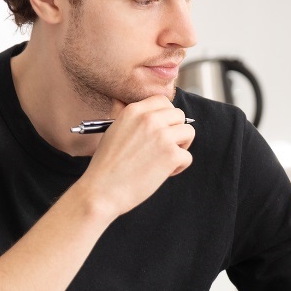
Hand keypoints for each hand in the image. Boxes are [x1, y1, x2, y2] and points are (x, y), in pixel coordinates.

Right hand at [76, 96, 194, 218]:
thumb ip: (123, 114)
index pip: (163, 101)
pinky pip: (187, 156)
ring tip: (165, 159)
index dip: (166, 115)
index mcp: (134, 110)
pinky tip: (161, 173)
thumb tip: (125, 102)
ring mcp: (162, 136)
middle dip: (175, 131)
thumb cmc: (105, 165)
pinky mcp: (171, 155)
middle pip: (179, 115)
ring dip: (181, 147)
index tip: (161, 129)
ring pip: (189, 132)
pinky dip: (178, 167)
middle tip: (164, 147)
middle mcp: (150, 119)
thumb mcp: (111, 130)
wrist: (102, 190)